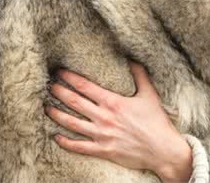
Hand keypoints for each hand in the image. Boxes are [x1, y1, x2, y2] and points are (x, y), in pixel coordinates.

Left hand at [45, 62, 193, 182]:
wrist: (162, 148)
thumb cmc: (156, 121)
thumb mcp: (150, 94)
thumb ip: (140, 75)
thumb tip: (132, 59)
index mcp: (114, 102)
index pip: (86, 87)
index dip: (70, 78)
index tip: (60, 72)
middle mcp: (104, 117)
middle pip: (74, 102)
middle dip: (59, 92)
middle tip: (49, 86)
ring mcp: (101, 135)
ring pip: (71, 123)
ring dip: (56, 114)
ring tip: (47, 107)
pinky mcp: (102, 150)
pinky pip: (78, 146)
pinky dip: (65, 142)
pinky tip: (56, 136)